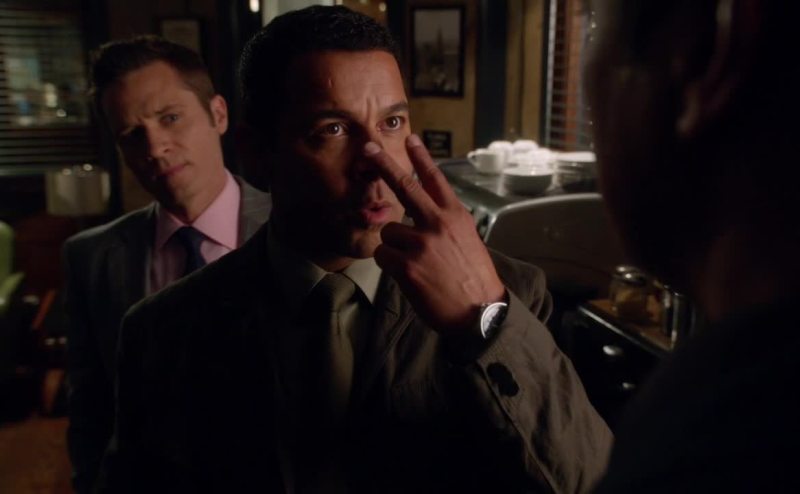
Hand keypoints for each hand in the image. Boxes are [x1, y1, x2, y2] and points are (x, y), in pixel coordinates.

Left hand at [365, 134, 505, 335]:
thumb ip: (445, 223)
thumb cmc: (473, 278)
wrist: (479, 312)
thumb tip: (420, 216)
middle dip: (384, 164)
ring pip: (388, 231)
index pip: (436, 180)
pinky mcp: (407, 265)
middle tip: (368, 147)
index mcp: (456, 216)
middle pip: (405, 186)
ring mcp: (421, 243)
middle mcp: (438, 223)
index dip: (421, 158)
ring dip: (393, 247)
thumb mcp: (468, 241)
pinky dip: (389, 265)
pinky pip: (382, 255)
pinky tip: (408, 276)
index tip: (410, 139)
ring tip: (414, 264)